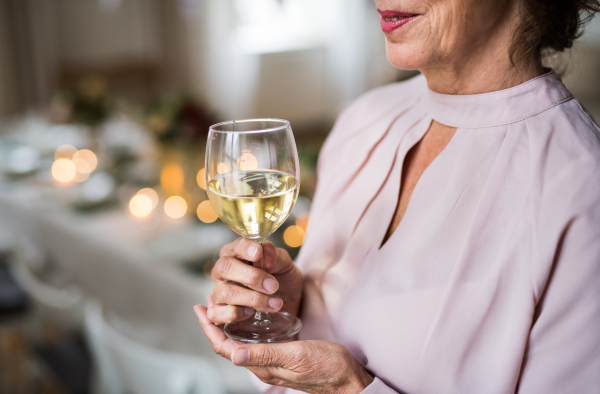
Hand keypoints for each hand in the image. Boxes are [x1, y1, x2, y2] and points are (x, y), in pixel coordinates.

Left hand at [194, 305, 373, 393]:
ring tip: (224, 306)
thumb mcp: (295, 355)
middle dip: (215, 324)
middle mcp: (263, 366)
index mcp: (262, 367)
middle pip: (228, 345)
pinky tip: (250, 319)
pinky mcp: (283, 357)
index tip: (199, 309)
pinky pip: (255, 343)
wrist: (347, 378)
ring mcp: (273, 362)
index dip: (210, 329)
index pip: (225, 348)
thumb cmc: (325, 367)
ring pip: (241, 343)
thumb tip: (233, 354)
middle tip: (207, 302)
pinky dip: (245, 328)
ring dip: (228, 325)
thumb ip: (265, 355)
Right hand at [208, 238, 302, 324]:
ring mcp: (220, 292)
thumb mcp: (285, 265)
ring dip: (252, 298)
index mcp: (236, 253)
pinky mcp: (220, 313)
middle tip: (273, 285)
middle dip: (251, 277)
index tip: (258, 252)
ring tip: (274, 303)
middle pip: (224, 268)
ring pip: (225, 292)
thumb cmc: (281, 278)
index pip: (235, 247)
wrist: (288, 302)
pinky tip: (250, 313)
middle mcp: (224, 272)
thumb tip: (266, 250)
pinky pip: (216, 314)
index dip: (245, 249)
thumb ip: (276, 257)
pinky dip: (234, 314)